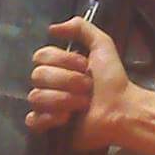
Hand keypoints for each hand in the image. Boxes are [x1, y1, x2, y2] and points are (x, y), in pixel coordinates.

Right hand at [26, 17, 132, 150]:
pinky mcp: (48, 127)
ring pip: (36, 97)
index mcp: (59, 65)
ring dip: (64, 99)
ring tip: (83, 104)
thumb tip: (51, 28)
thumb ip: (80, 28)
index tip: (84, 66)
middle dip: (67, 80)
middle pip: (37, 75)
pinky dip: (49, 118)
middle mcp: (50, 83)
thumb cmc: (113, 79)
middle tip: (87, 87)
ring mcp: (47, 105)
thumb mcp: (102, 44)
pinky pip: (32, 120)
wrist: (121, 110)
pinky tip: (66, 118)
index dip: (63, 60)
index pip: (41, 56)